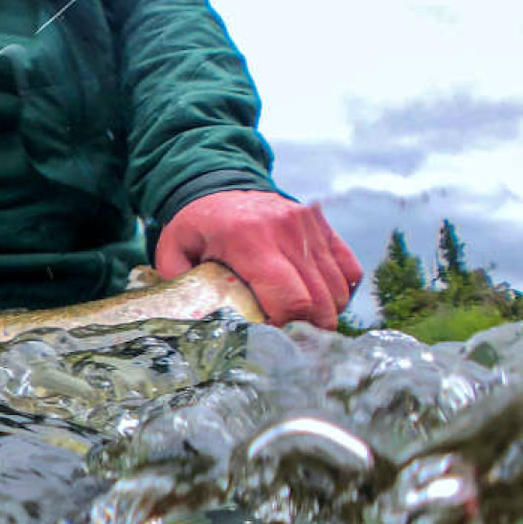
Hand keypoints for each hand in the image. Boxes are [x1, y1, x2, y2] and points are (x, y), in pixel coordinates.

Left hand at [154, 190, 361, 327]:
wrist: (219, 184)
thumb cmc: (197, 225)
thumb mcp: (173, 250)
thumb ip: (179, 283)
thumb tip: (192, 320)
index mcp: (249, 240)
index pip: (289, 298)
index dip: (285, 327)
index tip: (269, 336)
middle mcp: (286, 230)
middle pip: (318, 299)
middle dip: (308, 328)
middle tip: (290, 339)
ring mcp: (310, 226)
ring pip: (338, 288)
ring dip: (326, 314)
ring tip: (304, 324)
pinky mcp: (323, 226)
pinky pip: (349, 269)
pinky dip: (340, 293)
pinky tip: (319, 302)